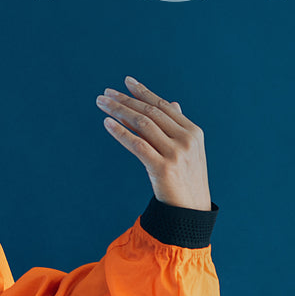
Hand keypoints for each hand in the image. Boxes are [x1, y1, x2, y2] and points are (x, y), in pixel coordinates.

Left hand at [96, 77, 211, 210]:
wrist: (190, 213)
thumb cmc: (187, 180)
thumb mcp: (189, 151)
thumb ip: (178, 127)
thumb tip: (172, 102)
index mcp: (193, 132)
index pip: (163, 106)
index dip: (144, 92)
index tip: (126, 81)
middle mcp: (186, 139)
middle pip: (150, 112)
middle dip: (125, 100)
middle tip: (105, 93)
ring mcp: (176, 154)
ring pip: (142, 124)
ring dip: (118, 111)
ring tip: (101, 103)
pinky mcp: (163, 168)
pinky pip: (137, 145)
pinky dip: (120, 132)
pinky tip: (107, 123)